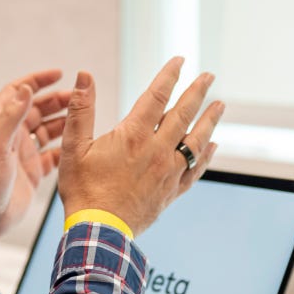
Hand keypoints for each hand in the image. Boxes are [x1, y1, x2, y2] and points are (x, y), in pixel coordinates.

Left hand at [0, 70, 70, 246]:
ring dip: (63, 122)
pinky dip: (66, 149)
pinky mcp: (31, 174)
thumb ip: (10, 117)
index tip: (58, 74)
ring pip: (47, 131)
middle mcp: (12, 138)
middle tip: (79, 96)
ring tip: (83, 116)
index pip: (18, 93)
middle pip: (37, 110)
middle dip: (57, 100)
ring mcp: (22, 156)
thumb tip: (25, 89)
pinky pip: (53, 156)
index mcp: (0, 126)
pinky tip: (78, 146)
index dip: (37, 81)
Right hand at [58, 57, 224, 236]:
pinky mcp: (171, 191)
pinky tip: (212, 145)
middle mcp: (157, 150)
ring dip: (209, 120)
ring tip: (220, 105)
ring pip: (196, 140)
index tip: (180, 60)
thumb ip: (81, 109)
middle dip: (197, 92)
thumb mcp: (74, 148)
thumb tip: (84, 75)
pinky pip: (195, 169)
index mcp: (133, 136)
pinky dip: (205, 155)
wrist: (99, 232)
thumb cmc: (83, 190)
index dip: (169, 76)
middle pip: (183, 114)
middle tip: (209, 76)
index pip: (156, 96)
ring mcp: (168, 172)